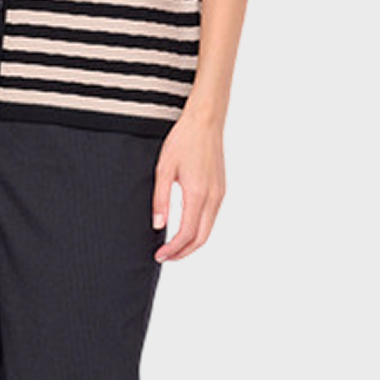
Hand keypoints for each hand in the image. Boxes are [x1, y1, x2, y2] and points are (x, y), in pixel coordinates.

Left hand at [152, 112, 224, 260]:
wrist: (205, 122)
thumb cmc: (183, 141)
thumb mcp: (163, 169)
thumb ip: (160, 199)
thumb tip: (158, 225)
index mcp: (197, 193)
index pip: (186, 233)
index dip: (173, 249)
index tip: (159, 254)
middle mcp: (213, 197)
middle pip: (201, 238)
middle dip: (183, 252)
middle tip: (165, 256)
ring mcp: (220, 194)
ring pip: (208, 230)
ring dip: (191, 243)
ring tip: (173, 246)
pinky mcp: (221, 189)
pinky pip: (211, 218)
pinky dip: (199, 230)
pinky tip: (185, 228)